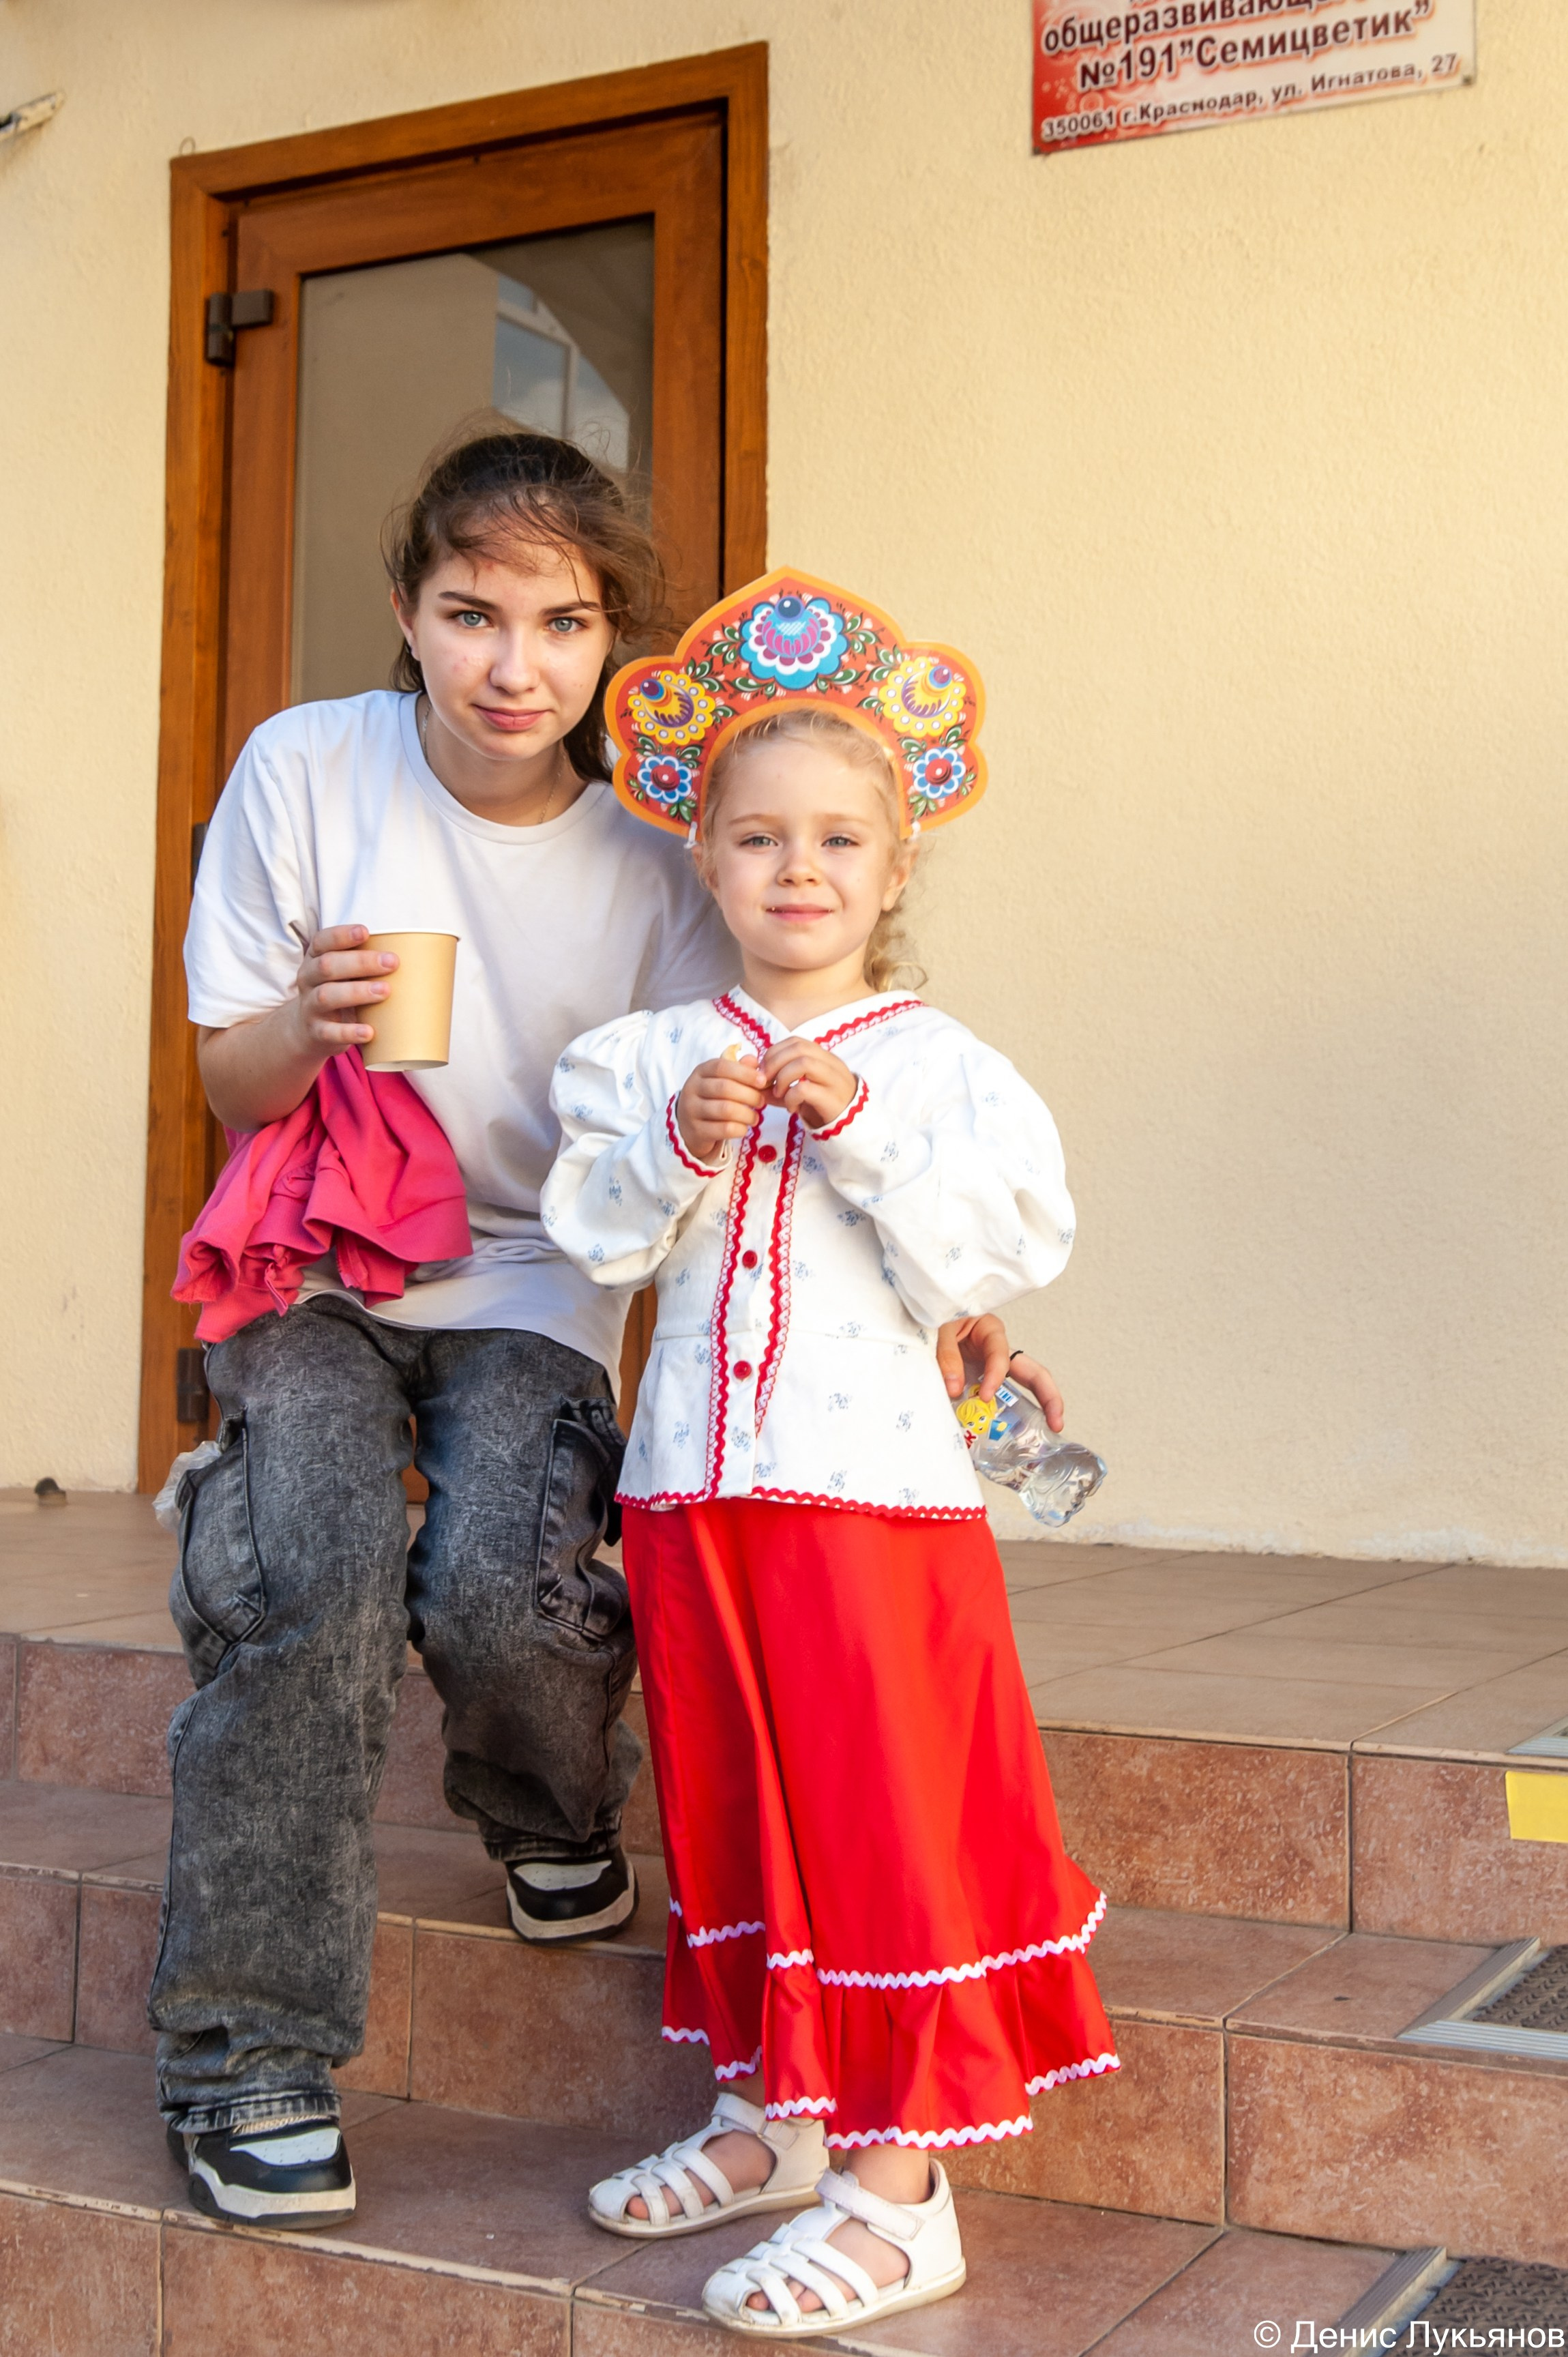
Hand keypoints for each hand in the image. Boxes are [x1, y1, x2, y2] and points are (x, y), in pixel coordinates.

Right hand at [289, 924, 398, 1052]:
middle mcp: (309, 979)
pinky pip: (329, 1032)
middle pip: (327, 966)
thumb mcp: (343, 975)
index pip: (322, 941)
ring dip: (357, 992)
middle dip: (360, 962)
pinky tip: (369, 1032)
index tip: (366, 932)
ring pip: (327, 995)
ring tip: (385, 991)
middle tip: (391, 962)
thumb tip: (418, 955)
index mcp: (315, 959)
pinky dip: (349, 1032)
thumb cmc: (338, 994)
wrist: (309, 1032)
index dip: (341, 935)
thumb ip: (365, 964)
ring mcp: (310, 1006)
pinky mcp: (316, 1032)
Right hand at [677, 1054, 768, 1163]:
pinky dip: (740, 1129)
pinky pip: (724, 1129)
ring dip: (747, 1114)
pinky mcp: (697, 1131)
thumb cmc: (711, 1099)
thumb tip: (753, 1061)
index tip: (763, 1081)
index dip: (745, 1073)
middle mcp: (692, 1089)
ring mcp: (691, 1111)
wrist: (689, 1127)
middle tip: (761, 1102)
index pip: (722, 1067)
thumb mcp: (721, 1080)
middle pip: (725, 1088)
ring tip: (755, 1117)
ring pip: (726, 1110)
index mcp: (700, 1072)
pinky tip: (744, 1128)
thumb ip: (738, 1069)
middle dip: (750, 1095)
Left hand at [759, 1037, 857, 1130]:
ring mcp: (834, 1081)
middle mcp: (831, 1064)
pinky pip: (806, 1089)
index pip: (796, 1042)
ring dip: (783, 1078)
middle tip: (765, 1081)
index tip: (764, 1070)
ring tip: (778, 1093)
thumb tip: (752, 1075)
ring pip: (805, 1063)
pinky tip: (791, 1108)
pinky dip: (791, 1097)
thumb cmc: (820, 1105)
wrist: (848, 1126)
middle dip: (775, 1062)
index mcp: (823, 1057)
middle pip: (799, 1048)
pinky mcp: (833, 1099)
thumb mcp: (796, 1091)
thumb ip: (775, 1083)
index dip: (775, 1052)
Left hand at [935, 1315, 1065, 1432]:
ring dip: (1034, 1411)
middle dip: (1048, 1398)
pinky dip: (1002, 1419)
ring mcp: (990, 1370)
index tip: (985, 1396)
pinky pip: (995, 1401)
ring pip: (1020, 1390)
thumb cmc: (932, 1317)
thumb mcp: (938, 1328)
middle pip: (1032, 1374)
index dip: (996, 1377)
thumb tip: (955, 1389)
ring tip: (1043, 1435)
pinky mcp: (978, 1384)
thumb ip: (946, 1355)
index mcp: (990, 1331)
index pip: (1001, 1356)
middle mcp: (996, 1352)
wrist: (915, 1321)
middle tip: (1056, 1424)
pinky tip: (1003, 1440)